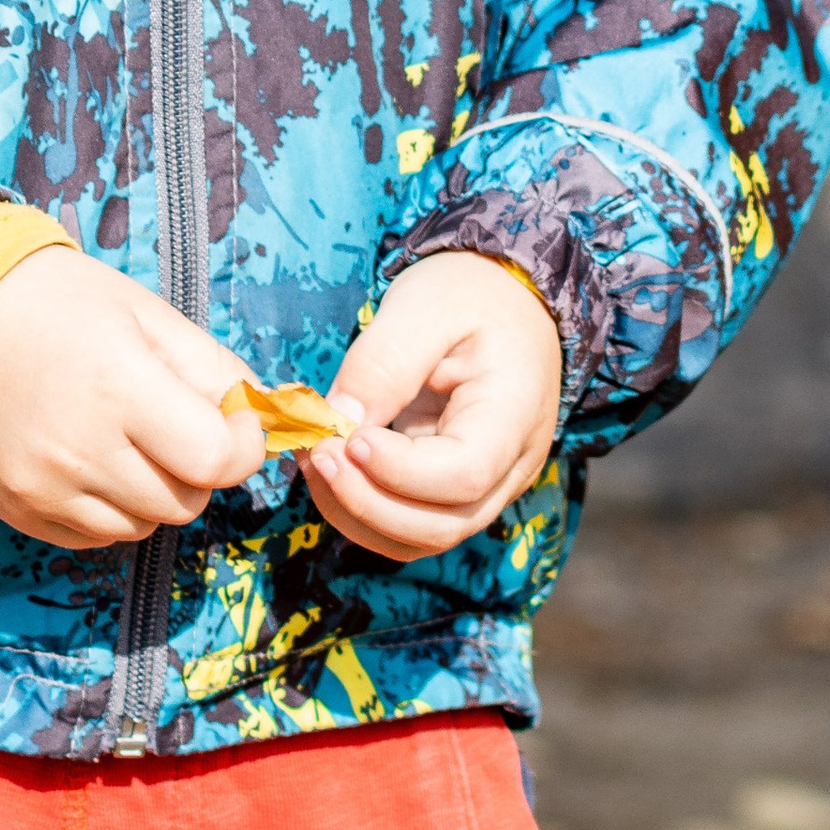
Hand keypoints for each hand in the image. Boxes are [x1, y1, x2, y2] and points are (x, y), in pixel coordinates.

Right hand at [0, 247, 264, 549]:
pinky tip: (88, 459)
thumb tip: (262, 418)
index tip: (233, 421)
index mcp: (119, 386)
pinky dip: (108, 509)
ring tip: (124, 438)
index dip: (240, 445)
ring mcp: (44, 487)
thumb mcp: (145, 313)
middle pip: (184, 500)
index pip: (215, 460)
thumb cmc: (59, 302)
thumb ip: (212, 368)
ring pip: (143, 527)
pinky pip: (94, 537)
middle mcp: (80, 448)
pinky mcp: (18, 510)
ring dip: (153, 492)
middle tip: (171, 423)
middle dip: (196, 467)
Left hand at [303, 255, 561, 560]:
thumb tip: (337, 421)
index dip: (398, 471)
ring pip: (423, 536)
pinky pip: (412, 522)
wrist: (507, 299)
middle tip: (316, 453)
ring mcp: (488, 485)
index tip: (347, 437)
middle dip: (367, 501)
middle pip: (442, 524)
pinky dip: (365, 509)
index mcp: (514, 414)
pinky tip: (332, 468)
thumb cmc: (469, 293)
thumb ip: (384, 362)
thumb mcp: (425, 306)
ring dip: (358, 512)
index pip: (464, 475)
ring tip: (315, 459)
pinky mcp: (457, 488)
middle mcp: (511, 466)